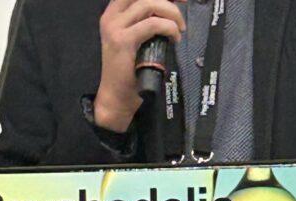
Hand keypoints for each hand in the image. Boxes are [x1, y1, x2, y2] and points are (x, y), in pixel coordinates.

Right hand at [94, 0, 186, 132]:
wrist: (118, 96)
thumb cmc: (131, 70)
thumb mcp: (138, 39)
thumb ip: (147, 22)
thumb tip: (171, 10)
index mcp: (114, 13)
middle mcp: (111, 16)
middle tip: (184, 7)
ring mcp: (115, 27)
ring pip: (149, 4)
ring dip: (171, 13)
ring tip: (179, 29)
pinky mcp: (123, 41)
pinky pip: (153, 24)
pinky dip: (169, 28)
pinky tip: (175, 38)